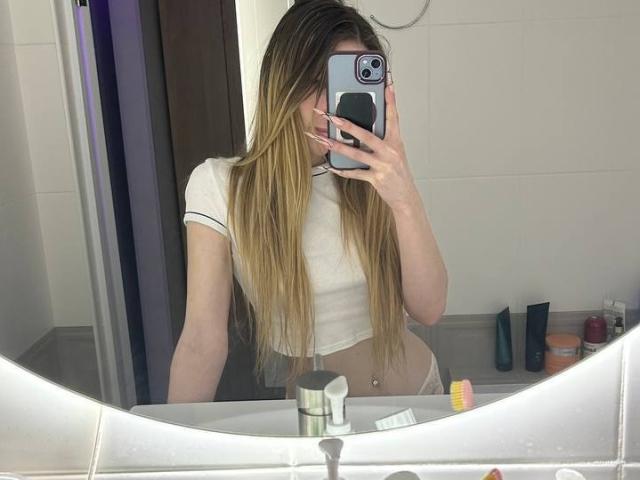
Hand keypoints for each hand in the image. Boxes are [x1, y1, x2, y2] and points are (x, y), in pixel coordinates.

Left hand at [307, 81, 419, 212]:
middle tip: (332, 117)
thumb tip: (364, 128)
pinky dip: (342, 170)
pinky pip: (355, 173)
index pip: (393, 117)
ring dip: (338, 147)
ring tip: (323, 140)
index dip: (390, 100)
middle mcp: (390, 151)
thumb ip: (383, 139)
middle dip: (347, 125)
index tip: (388, 84)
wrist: (406, 196)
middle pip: (366, 135)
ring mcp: (383, 165)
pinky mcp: (377, 178)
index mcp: (395, 141)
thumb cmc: (398, 173)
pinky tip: (331, 166)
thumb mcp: (395, 152)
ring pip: (357, 153)